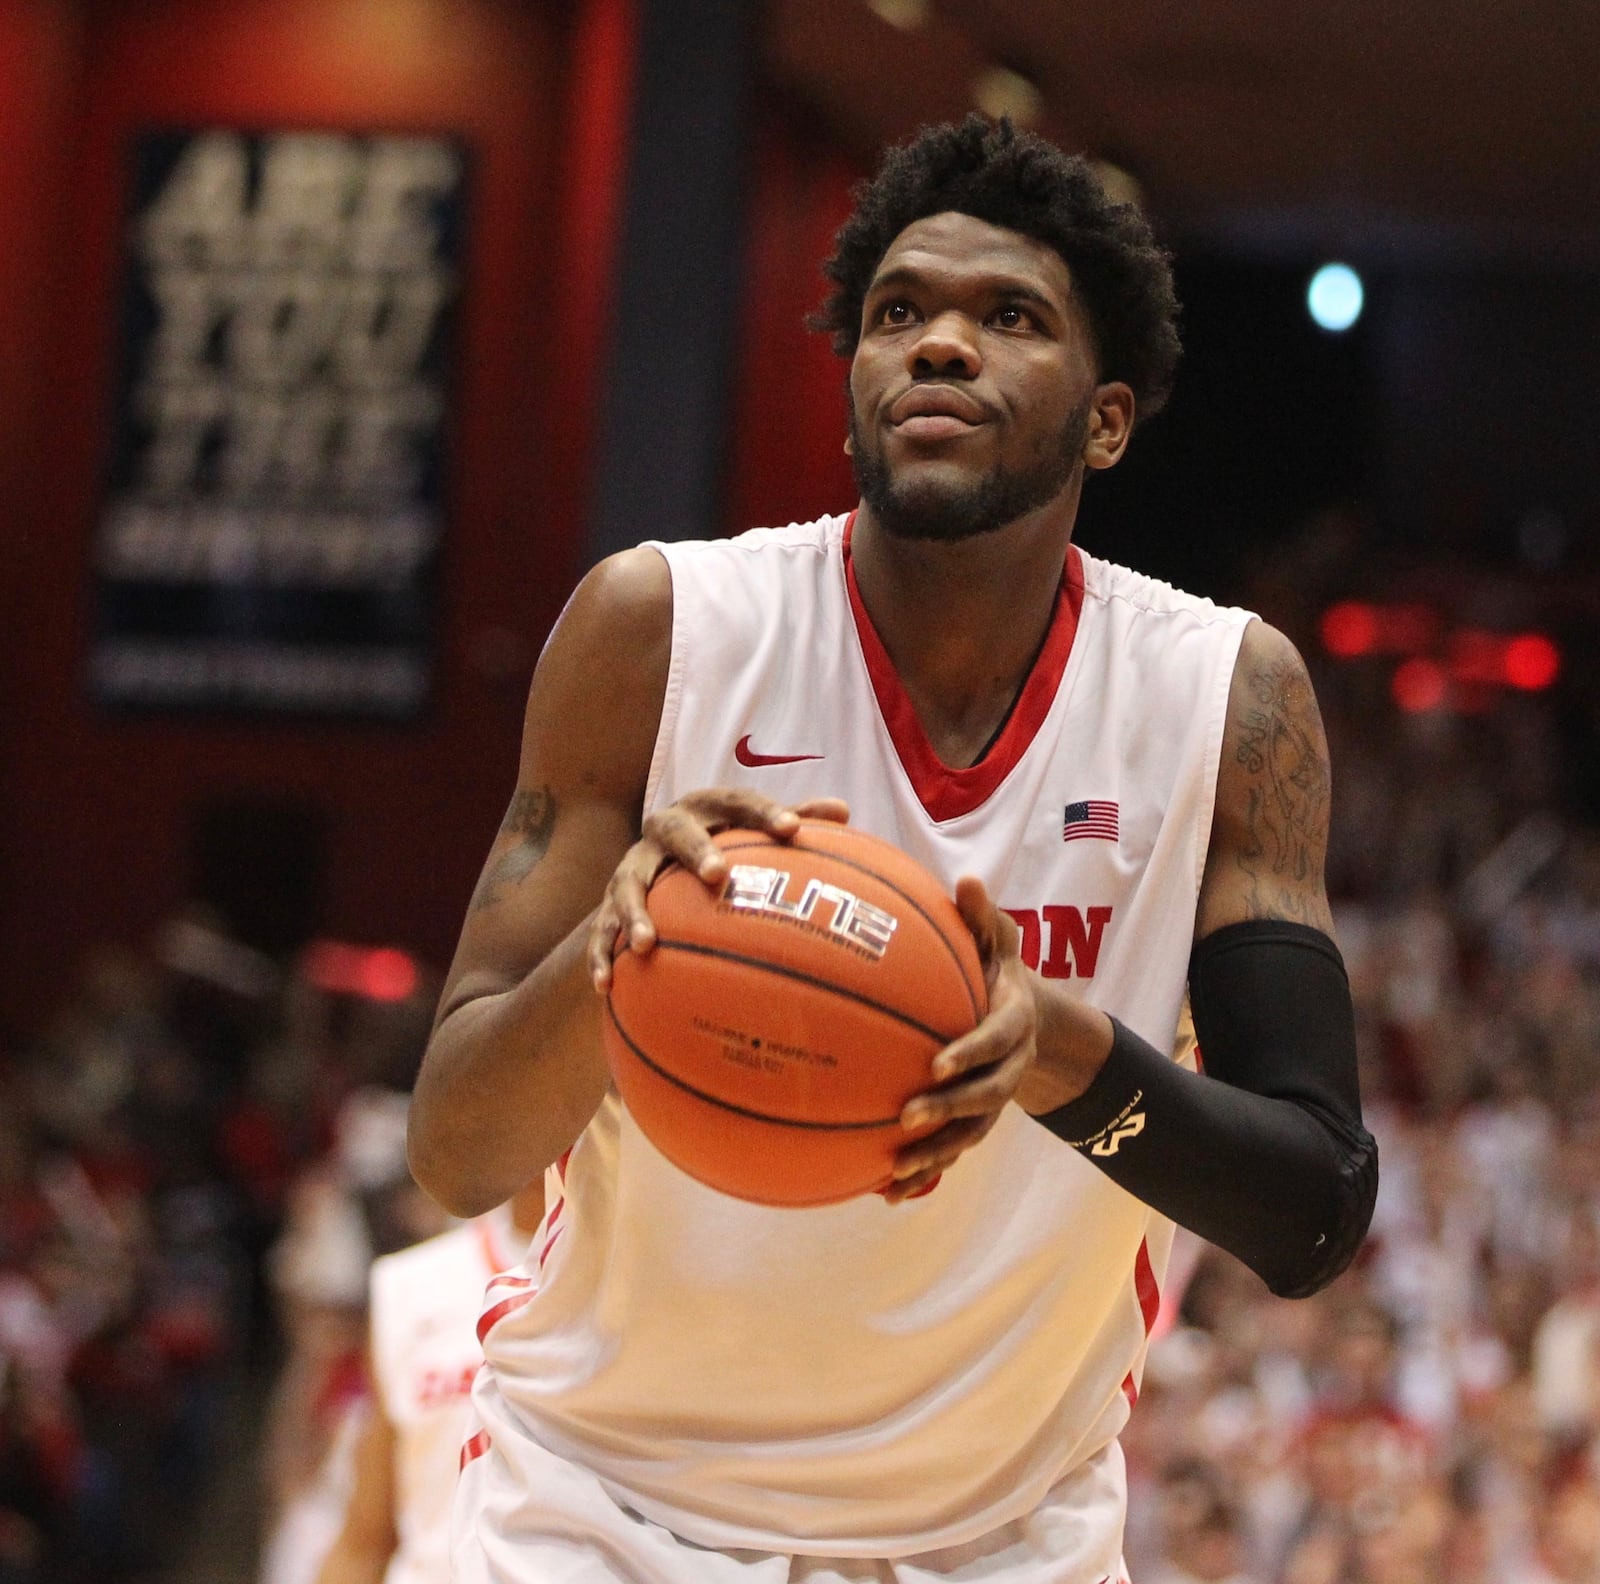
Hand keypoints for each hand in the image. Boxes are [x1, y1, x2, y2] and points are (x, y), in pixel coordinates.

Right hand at [588, 789, 849, 988]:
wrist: (659, 851)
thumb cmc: (724, 842)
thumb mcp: (755, 829)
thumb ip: (796, 819)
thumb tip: (843, 811)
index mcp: (705, 807)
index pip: (737, 802)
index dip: (764, 812)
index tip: (792, 829)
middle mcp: (664, 830)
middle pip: (676, 832)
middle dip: (695, 851)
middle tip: (717, 875)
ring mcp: (634, 865)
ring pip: (627, 884)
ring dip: (634, 912)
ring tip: (647, 944)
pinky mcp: (610, 901)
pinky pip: (600, 929)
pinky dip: (599, 954)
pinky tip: (605, 985)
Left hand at [883, 876, 1037, 1202]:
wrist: (1030, 1020)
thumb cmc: (998, 969)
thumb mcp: (998, 938)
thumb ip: (983, 917)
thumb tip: (968, 881)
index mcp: (1014, 1023)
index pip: (994, 1040)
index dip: (969, 1053)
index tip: (936, 1063)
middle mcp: (1009, 1067)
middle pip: (984, 1096)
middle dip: (948, 1110)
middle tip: (906, 1116)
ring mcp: (993, 1099)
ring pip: (969, 1134)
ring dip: (934, 1154)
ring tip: (894, 1171)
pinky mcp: (975, 1121)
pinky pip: (951, 1151)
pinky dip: (922, 1173)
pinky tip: (882, 1192)